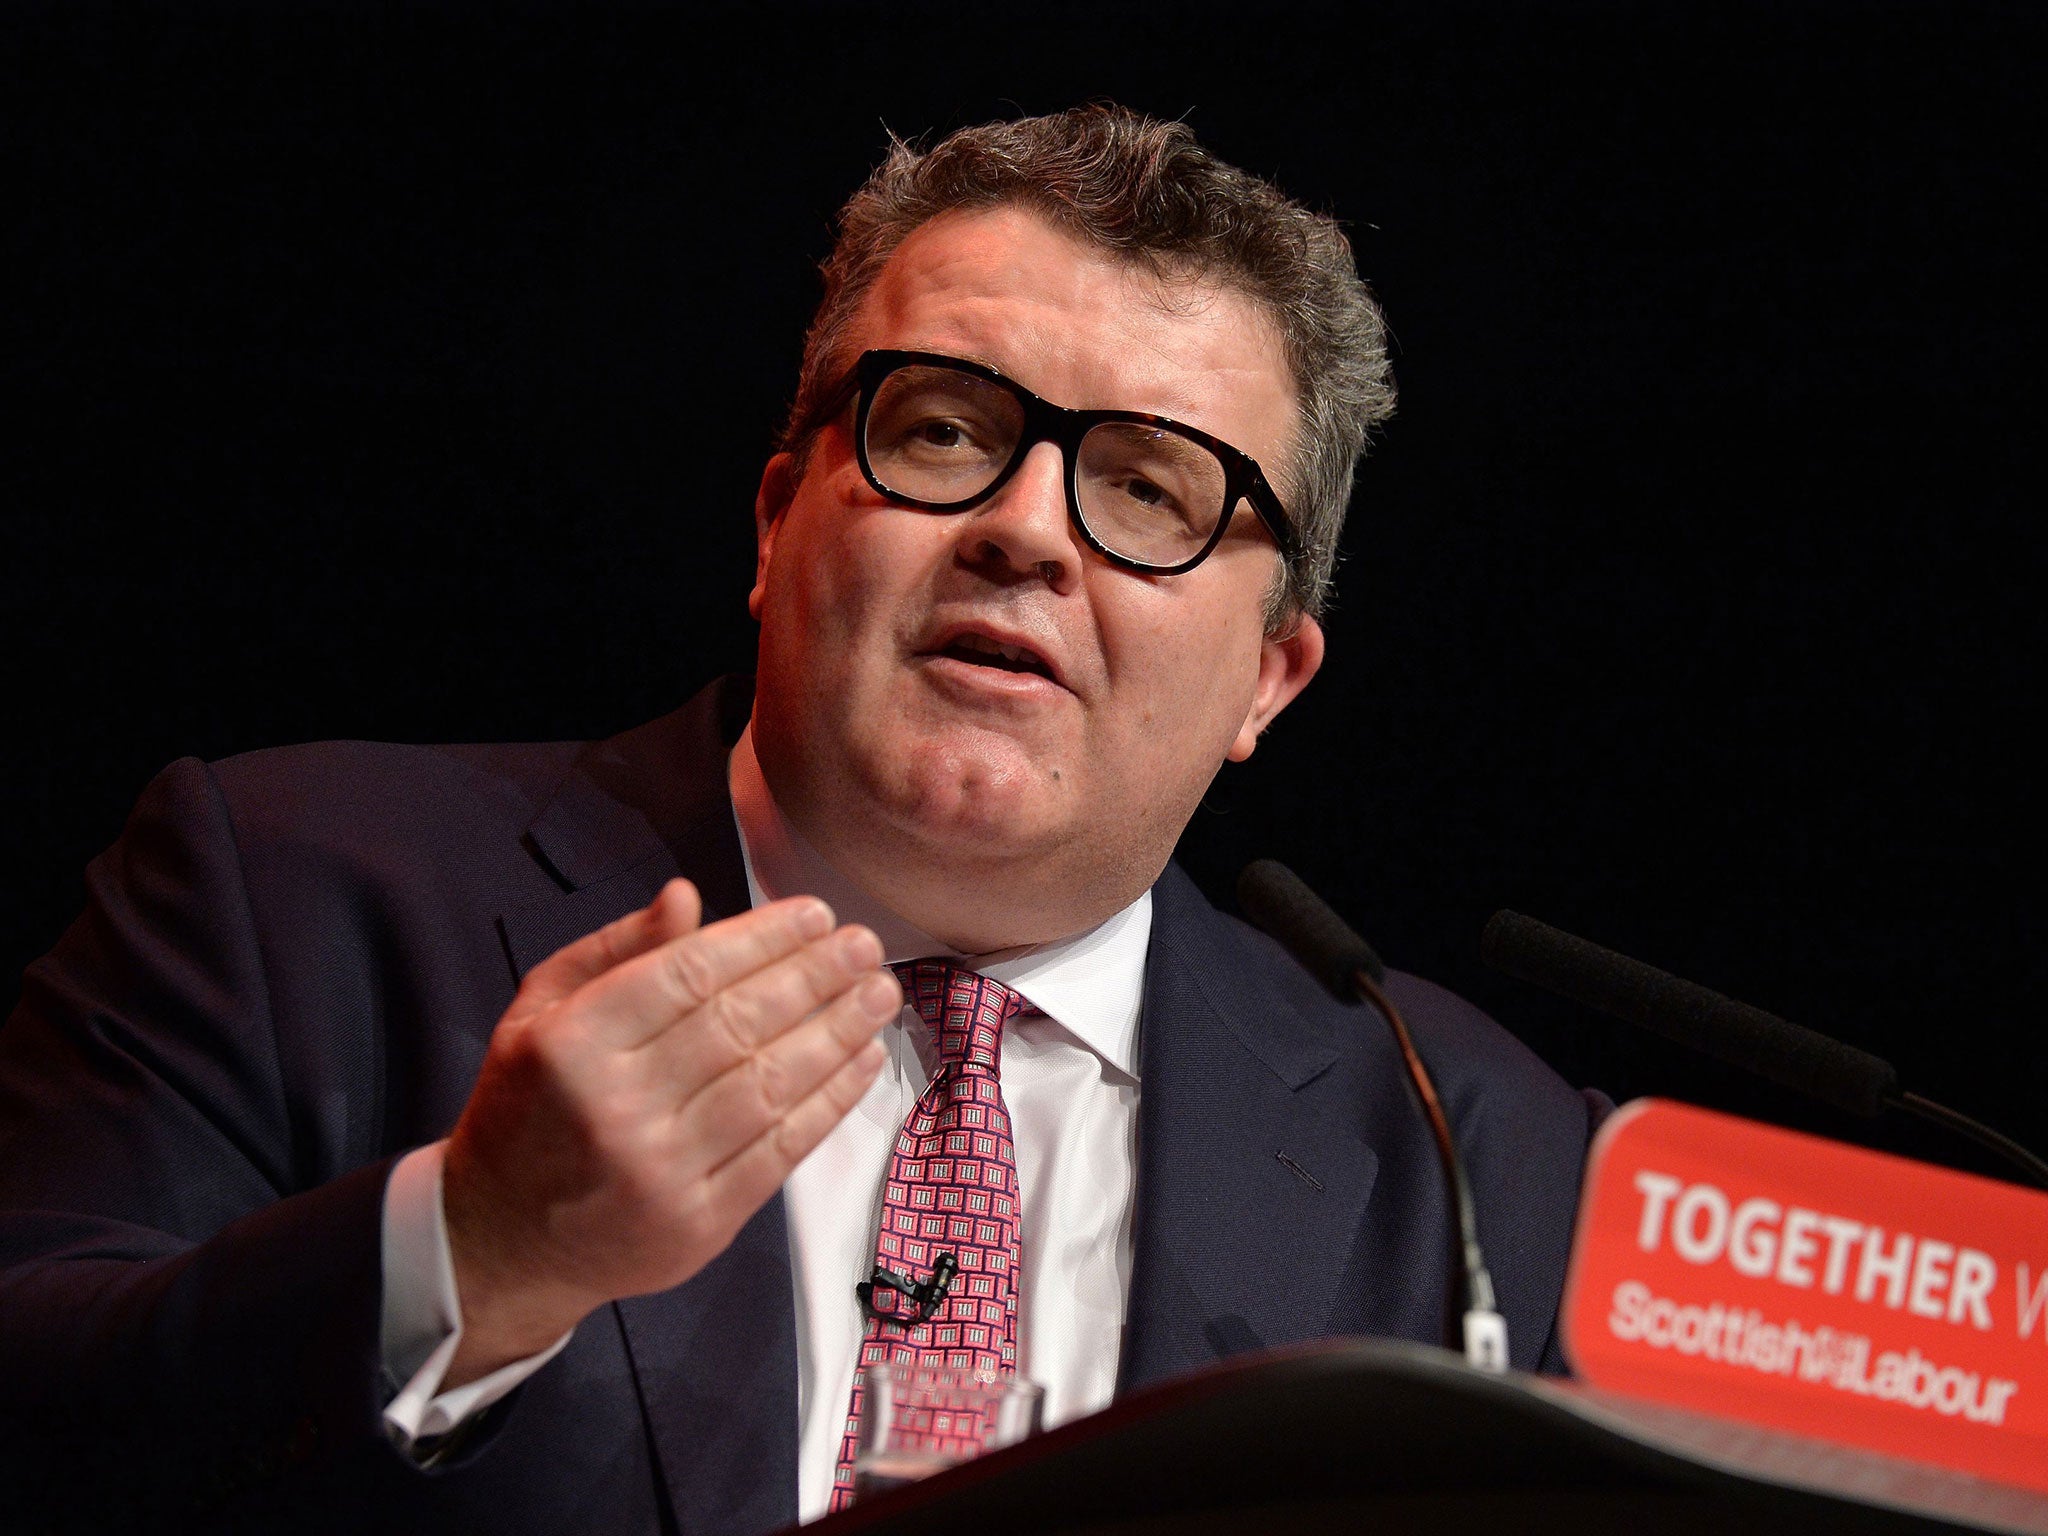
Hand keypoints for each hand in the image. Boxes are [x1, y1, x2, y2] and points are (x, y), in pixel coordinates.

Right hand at [440, 879, 896, 1385]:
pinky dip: (829, 1103)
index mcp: (573, 1044)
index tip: (814, 914)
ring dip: (836, 1034)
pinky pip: (780, 1152)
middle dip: (815, 978)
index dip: (762, 938)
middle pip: (739, 1026)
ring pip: (770, 1086)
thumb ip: (617, 950)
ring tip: (878, 994)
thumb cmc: (528, 1108)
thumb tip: (687, 896)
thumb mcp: (543, 1011)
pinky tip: (861, 1062)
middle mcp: (617, 1108)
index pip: (688, 974)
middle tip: (863, 946)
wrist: (499, 1241)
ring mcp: (661, 1173)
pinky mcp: (698, 1225)